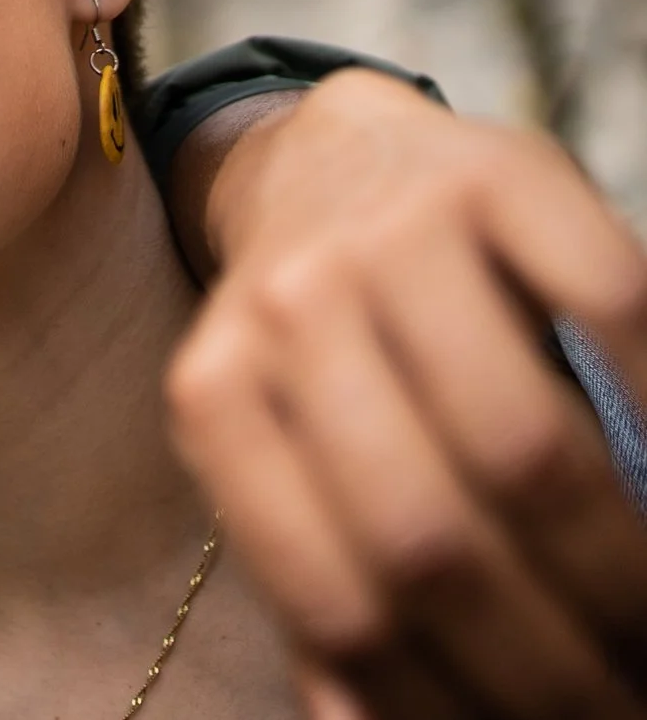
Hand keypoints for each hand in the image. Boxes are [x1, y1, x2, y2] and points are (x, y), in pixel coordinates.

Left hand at [165, 69, 646, 717]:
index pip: (335, 596)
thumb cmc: (330, 342)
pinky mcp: (495, 172)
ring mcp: (387, 234)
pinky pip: (607, 309)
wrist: (330, 159)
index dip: (443, 696)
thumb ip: (321, 565)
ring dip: (613, 566)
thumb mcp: (290, 443)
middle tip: (618, 701)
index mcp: (218, 399)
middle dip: (546, 656)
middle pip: (429, 536)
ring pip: (520, 445)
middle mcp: (286, 309)